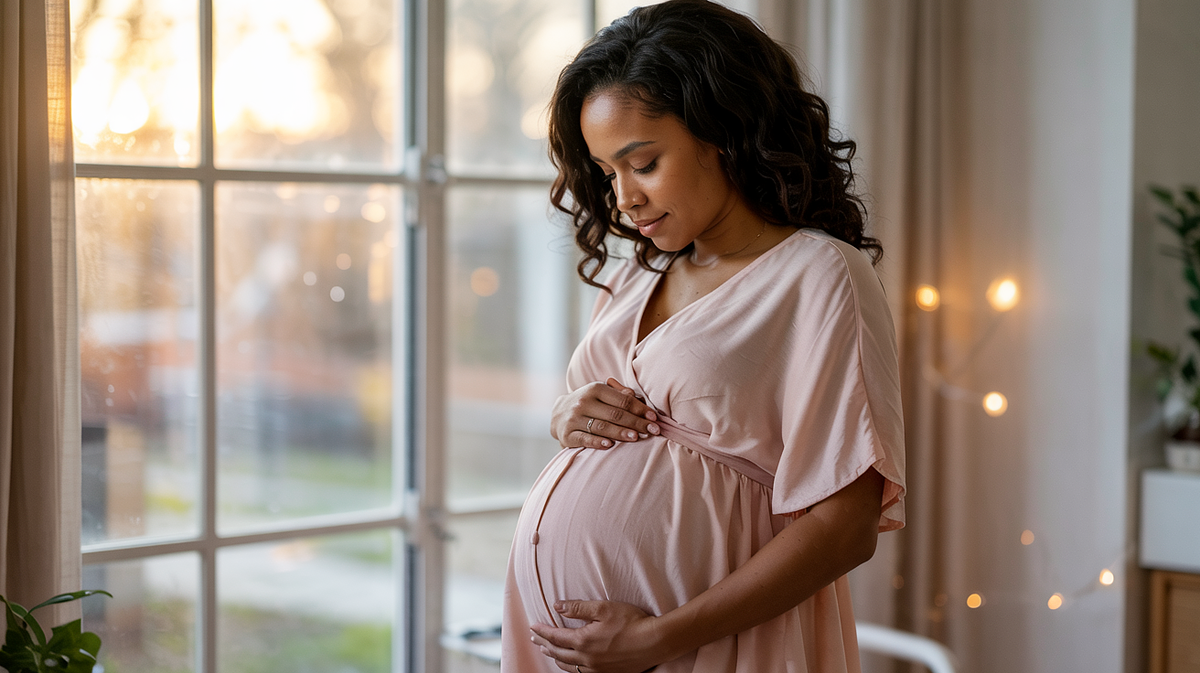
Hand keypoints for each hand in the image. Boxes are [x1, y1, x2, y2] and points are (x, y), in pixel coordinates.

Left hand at [530, 600, 666, 672]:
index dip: (542, 631)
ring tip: (548, 652)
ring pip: (569, 666)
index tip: (533, 626)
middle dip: (544, 645)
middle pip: (558, 653)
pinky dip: (571, 667)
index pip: (556, 637)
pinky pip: (581, 672)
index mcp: (583, 641)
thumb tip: (557, 606)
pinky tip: (571, 664)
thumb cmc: (631, 622)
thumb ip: (579, 608)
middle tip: (534, 639)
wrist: (655, 643)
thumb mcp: (604, 608)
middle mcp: (587, 658)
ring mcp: (596, 669)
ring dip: (555, 658)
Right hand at [550, 378, 659, 448]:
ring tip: (636, 437)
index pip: (622, 400)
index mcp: (595, 389)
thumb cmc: (589, 403)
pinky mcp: (567, 435)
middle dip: (636, 423)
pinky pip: (584, 439)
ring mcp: (574, 419)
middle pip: (615, 414)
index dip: (640, 409)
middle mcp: (583, 402)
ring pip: (601, 427)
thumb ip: (618, 395)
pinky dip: (597, 442)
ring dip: (620, 433)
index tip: (654, 418)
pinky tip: (610, 445)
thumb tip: (635, 395)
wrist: (558, 413)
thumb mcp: (601, 393)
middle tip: (653, 431)